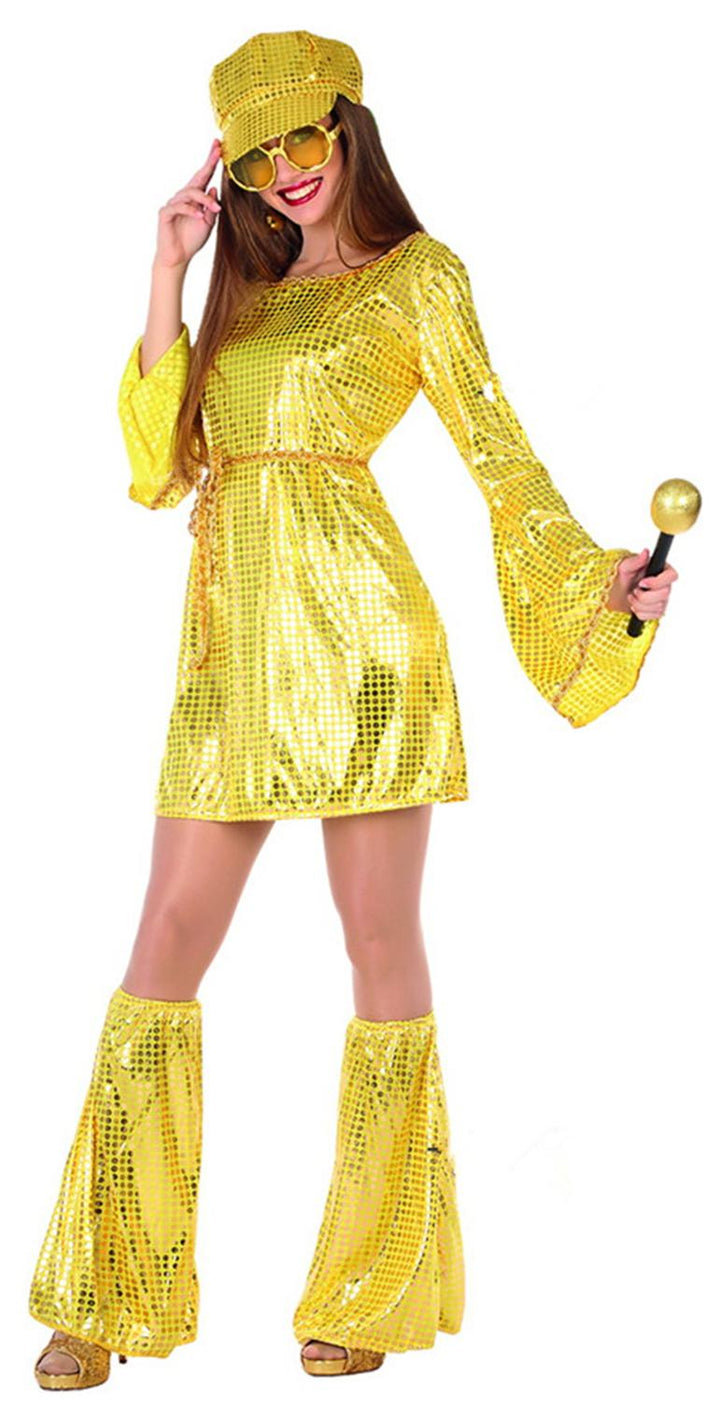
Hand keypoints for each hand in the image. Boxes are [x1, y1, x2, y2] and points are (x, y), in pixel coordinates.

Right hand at [154, 139, 223, 270]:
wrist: (178, 257)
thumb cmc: (192, 240)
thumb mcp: (208, 224)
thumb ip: (211, 208)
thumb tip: (214, 189)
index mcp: (195, 199)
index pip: (204, 177)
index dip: (211, 162)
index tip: (219, 148)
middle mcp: (184, 197)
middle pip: (197, 177)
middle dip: (208, 164)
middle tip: (218, 152)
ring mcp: (174, 204)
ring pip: (190, 193)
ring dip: (204, 200)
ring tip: (215, 209)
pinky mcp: (165, 213)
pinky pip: (179, 207)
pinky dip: (191, 210)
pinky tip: (199, 216)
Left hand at [605, 547, 678, 618]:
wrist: (616, 594)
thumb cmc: (622, 577)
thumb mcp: (624, 567)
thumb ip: (635, 560)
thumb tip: (645, 552)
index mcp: (661, 570)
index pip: (672, 576)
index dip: (657, 582)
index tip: (642, 583)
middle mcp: (665, 585)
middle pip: (665, 594)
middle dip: (644, 595)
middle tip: (634, 591)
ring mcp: (663, 600)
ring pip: (658, 607)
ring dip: (639, 604)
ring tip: (631, 597)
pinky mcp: (658, 611)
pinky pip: (653, 616)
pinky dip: (640, 613)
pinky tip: (634, 606)